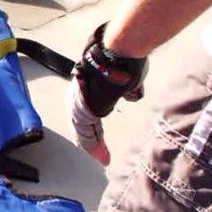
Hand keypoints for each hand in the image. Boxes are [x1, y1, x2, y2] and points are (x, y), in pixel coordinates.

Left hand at [67, 23, 146, 164]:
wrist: (118, 51)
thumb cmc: (125, 58)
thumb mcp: (126, 76)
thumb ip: (125, 87)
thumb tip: (131, 92)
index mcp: (88, 86)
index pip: (88, 111)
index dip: (94, 126)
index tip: (100, 138)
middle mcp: (80, 93)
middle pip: (84, 122)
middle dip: (92, 140)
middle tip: (101, 156)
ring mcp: (80, 101)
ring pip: (85, 128)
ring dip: (94, 146)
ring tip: (103, 159)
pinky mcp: (85, 108)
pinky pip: (87, 131)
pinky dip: (93, 145)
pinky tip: (100, 156)